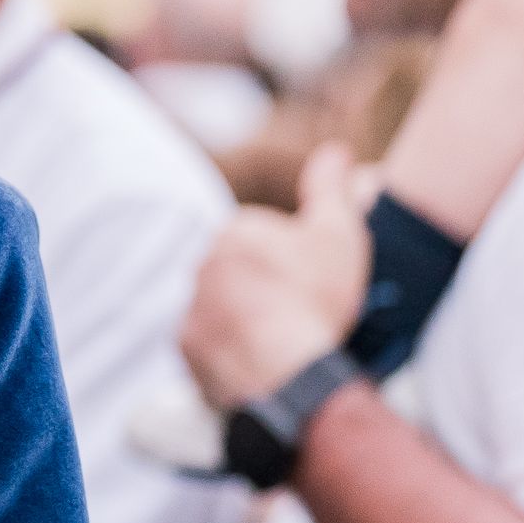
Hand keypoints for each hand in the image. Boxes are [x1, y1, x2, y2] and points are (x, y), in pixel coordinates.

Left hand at [182, 143, 369, 409]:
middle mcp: (200, 263)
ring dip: (244, 319)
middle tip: (299, 314)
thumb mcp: (338, 233)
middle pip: (239, 273)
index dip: (293, 262)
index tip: (311, 284)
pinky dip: (229, 350)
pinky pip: (208, 344)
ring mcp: (189, 306)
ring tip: (282, 342)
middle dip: (264, 287)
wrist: (289, 371)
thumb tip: (335, 151)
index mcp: (234, 231)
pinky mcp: (185, 347)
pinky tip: (260, 360)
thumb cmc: (315, 298)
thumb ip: (331, 188)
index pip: (262, 239)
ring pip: (221, 307)